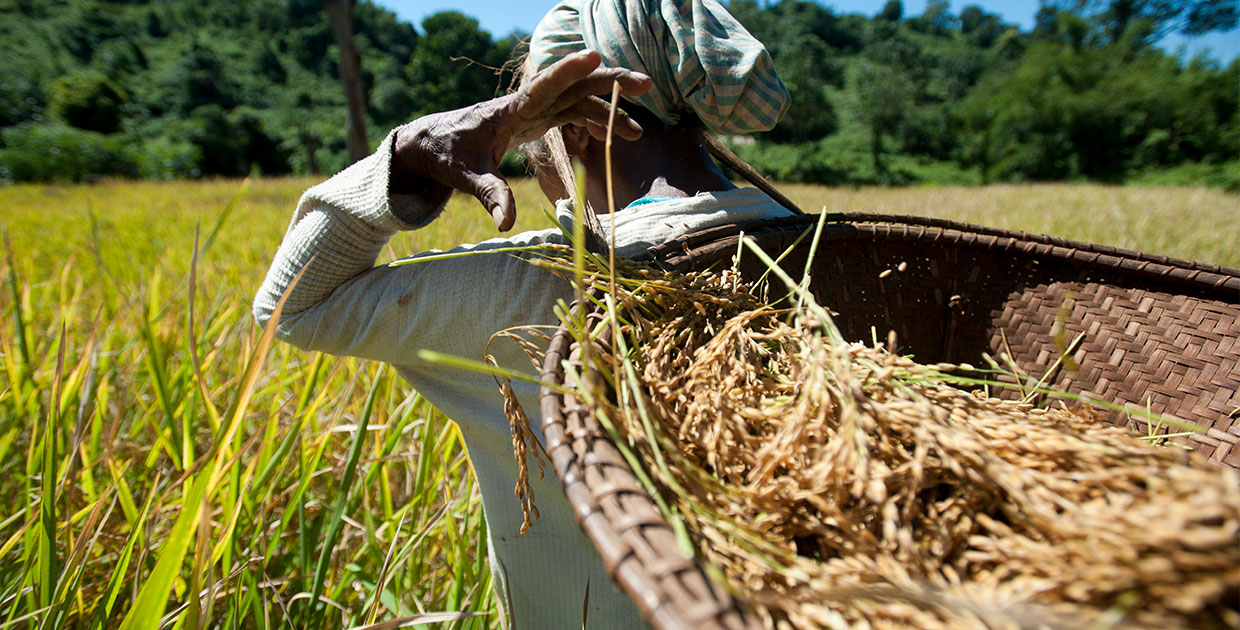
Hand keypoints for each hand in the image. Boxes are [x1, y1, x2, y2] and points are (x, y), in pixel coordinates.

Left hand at [392, 50, 651, 230]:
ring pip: (578, 100)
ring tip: (636, 134)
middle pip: (574, 86)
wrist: (430, 142)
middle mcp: (526, 105)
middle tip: (646, 84)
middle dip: (610, 82)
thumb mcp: (466, 177)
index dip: (569, 71)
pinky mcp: (535, 119)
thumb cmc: (446, 155)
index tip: (594, 55)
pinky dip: (592, 120)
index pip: (544, 86)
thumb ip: (489, 195)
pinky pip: (570, 113)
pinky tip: (609, 134)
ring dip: (608, 111)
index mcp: (509, 111)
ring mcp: (533, 110)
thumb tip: (505, 223)